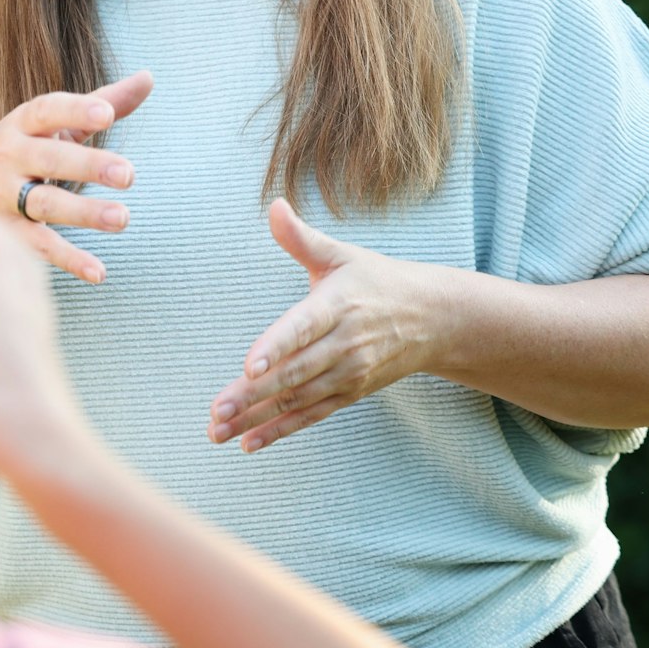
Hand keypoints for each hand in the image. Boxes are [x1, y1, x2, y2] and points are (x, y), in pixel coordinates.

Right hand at [0, 70, 151, 284]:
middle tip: (129, 174)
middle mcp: (9, 156)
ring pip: (46, 204)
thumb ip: (101, 102)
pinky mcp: (7, 232)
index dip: (76, 111)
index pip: (47, 111)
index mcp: (22, 123)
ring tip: (122, 218)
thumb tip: (148, 77)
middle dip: (88, 165)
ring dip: (84, 212)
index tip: (107, 115)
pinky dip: (69, 259)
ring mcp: (5, 196)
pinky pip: (40, 245)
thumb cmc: (21, 152)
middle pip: (50, 159)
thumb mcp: (51, 126)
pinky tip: (98, 272)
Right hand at [0, 211, 96, 475]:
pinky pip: (34, 306)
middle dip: (1, 235)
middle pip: (21, 255)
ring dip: (15, 261)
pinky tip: (4, 317)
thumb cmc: (3, 418)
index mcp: (5, 302)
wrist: (58, 461)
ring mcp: (42, 334)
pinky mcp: (45, 359)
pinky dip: (19, 292)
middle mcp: (29, 309)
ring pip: (32, 281)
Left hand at [208, 199, 448, 452]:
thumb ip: (301, 238)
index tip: (249, 365)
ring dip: (257, 417)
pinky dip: (281, 430)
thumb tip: (274, 206)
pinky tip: (248, 442)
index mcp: (336, 305)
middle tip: (216, 410)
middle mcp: (343, 344)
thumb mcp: (341, 254)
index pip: (302, 328)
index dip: (276, 347)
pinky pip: (312, 415)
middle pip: (293, 372)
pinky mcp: (350, 392)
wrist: (432, 318)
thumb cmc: (374, 280)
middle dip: (253, 393)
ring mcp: (348, 373)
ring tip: (218, 430)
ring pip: (297, 399)